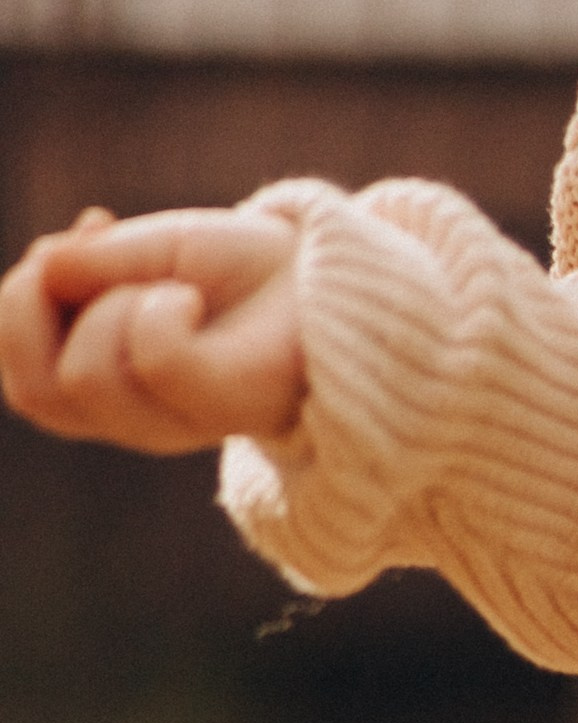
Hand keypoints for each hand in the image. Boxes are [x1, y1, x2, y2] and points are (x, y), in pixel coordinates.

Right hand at [0, 205, 304, 451]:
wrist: (333, 282)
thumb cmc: (247, 271)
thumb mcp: (151, 252)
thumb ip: (92, 267)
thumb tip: (45, 271)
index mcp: (116, 387)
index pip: (28, 385)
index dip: (21, 306)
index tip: (85, 233)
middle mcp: (144, 418)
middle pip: (37, 393)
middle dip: (39, 307)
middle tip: (103, 252)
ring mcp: (183, 420)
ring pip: (86, 377)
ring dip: (111, 303)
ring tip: (170, 285)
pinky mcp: (228, 404)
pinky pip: (152, 359)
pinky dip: (158, 311)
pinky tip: (192, 299)